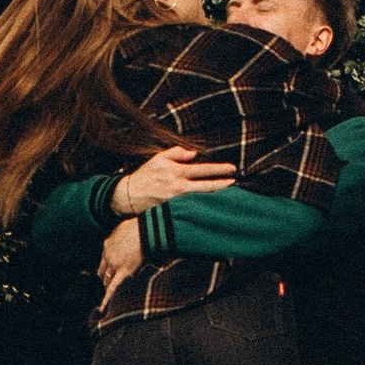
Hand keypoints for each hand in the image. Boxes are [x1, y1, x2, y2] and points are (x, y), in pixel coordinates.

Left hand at [97, 217, 141, 293]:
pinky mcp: (123, 272)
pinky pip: (113, 287)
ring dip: (108, 284)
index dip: (107, 266)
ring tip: (111, 291)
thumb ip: (118, 235)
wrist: (145, 230)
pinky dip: (107, 298)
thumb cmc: (137, 226)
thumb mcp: (122, 227)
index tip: (110, 269)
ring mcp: (114, 265)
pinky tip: (102, 307)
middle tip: (109, 281)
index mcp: (107, 245)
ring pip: (107, 279)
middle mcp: (108, 256)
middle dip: (105, 276)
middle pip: (102, 271)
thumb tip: (121, 237)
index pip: (103, 260)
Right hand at [108, 146, 236, 217]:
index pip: (203, 170)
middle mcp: (179, 187)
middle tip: (235, 181)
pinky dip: (203, 206)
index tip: (232, 169)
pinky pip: (192, 208)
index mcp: (177, 172)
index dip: (219, 170)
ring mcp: (177, 201)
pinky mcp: (173, 211)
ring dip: (216, 196)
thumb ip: (177, 153)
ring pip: (202, 199)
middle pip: (207, 186)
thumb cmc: (145, 175)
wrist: (128, 196)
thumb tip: (194, 154)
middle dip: (223, 184)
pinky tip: (212, 206)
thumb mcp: (159, 158)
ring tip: (229, 193)